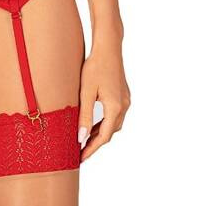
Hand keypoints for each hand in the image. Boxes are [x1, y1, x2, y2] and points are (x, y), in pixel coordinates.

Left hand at [78, 43, 130, 161]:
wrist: (108, 47)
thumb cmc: (95, 66)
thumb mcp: (86, 93)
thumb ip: (84, 117)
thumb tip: (81, 138)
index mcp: (115, 107)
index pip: (103, 137)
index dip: (91, 149)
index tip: (80, 158)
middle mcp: (124, 106)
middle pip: (110, 133)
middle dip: (95, 144)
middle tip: (80, 153)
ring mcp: (126, 101)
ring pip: (113, 125)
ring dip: (100, 134)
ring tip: (84, 141)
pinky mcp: (123, 96)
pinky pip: (114, 117)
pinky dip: (104, 124)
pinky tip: (93, 126)